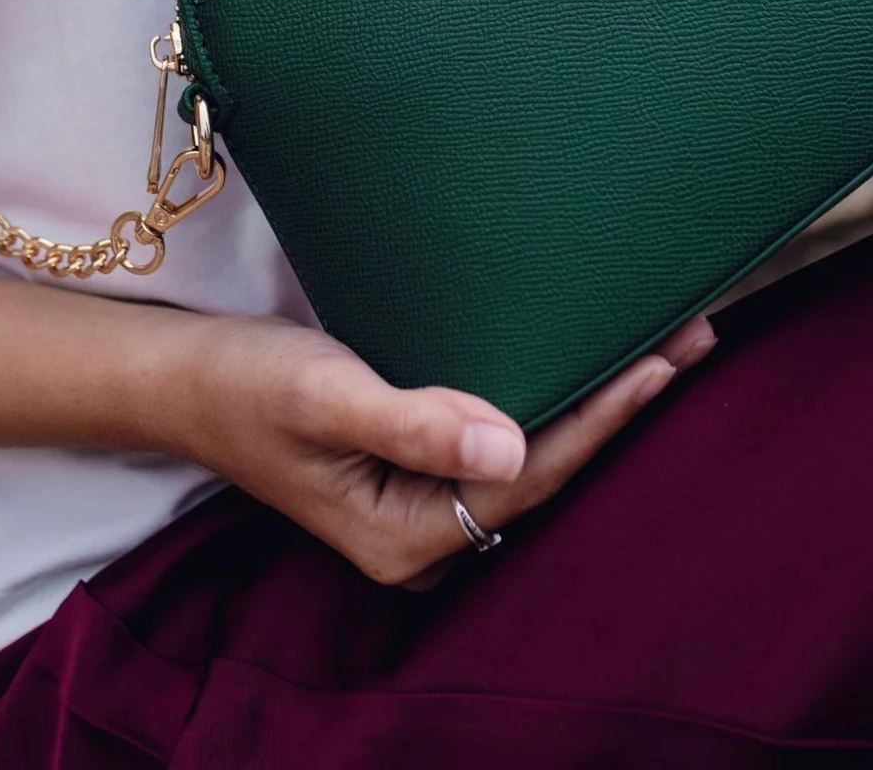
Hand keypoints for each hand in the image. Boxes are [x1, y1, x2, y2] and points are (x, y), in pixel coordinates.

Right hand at [170, 311, 714, 586]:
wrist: (180, 377)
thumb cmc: (245, 382)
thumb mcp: (323, 395)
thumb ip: (413, 425)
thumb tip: (513, 449)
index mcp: (402, 536)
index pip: (528, 476)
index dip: (600, 418)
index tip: (662, 362)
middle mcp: (421, 535)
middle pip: (544, 472)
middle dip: (618, 406)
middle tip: (692, 337)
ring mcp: (420, 505)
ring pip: (530, 455)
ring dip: (596, 398)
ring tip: (665, 342)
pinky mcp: (416, 467)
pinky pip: (503, 438)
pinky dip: (553, 394)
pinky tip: (588, 358)